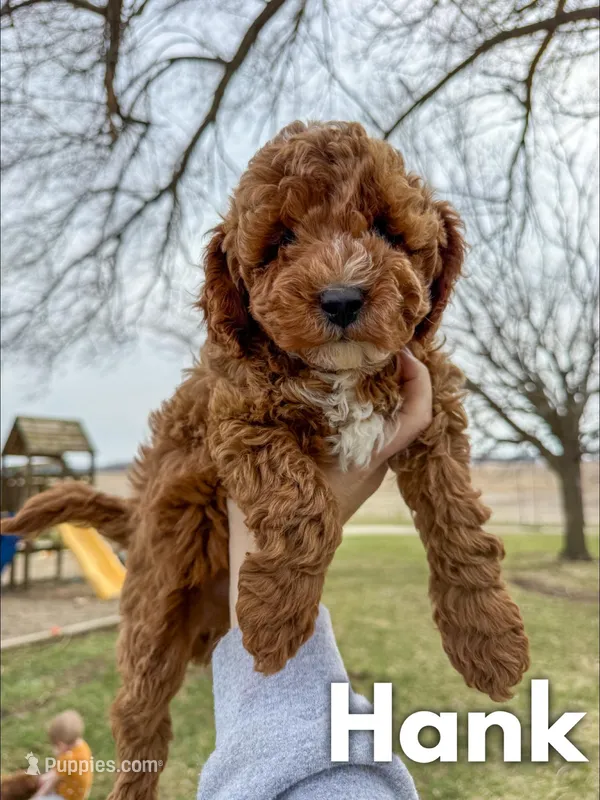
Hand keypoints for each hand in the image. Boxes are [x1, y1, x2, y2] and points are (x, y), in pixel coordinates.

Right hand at [228, 348, 432, 625]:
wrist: (274, 559)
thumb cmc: (273, 509)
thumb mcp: (273, 454)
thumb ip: (278, 417)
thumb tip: (271, 368)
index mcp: (367, 460)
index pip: (416, 418)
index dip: (419, 381)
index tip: (402, 351)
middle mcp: (374, 464)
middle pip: (403, 412)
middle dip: (396, 374)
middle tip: (374, 341)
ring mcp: (365, 472)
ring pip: (385, 422)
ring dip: (376, 390)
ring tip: (351, 358)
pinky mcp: (352, 475)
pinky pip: (368, 433)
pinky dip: (360, 407)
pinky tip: (332, 390)